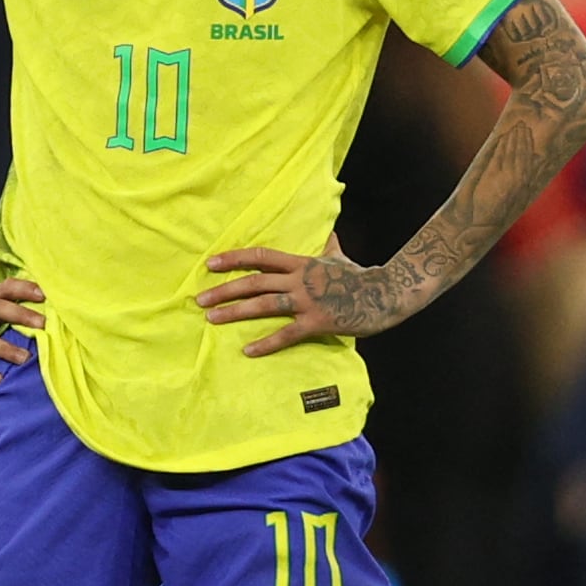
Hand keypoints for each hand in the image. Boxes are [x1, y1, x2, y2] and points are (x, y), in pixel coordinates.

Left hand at [198, 237, 409, 356]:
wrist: (386, 294)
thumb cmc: (360, 276)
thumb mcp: (340, 258)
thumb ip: (329, 248)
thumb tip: (330, 235)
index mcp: (300, 263)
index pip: (260, 256)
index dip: (234, 259)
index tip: (210, 264)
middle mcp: (299, 279)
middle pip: (254, 282)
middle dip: (224, 290)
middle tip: (199, 299)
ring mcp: (307, 301)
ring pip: (264, 305)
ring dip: (235, 312)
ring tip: (212, 318)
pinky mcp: (317, 322)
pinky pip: (287, 334)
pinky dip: (266, 343)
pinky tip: (248, 350)